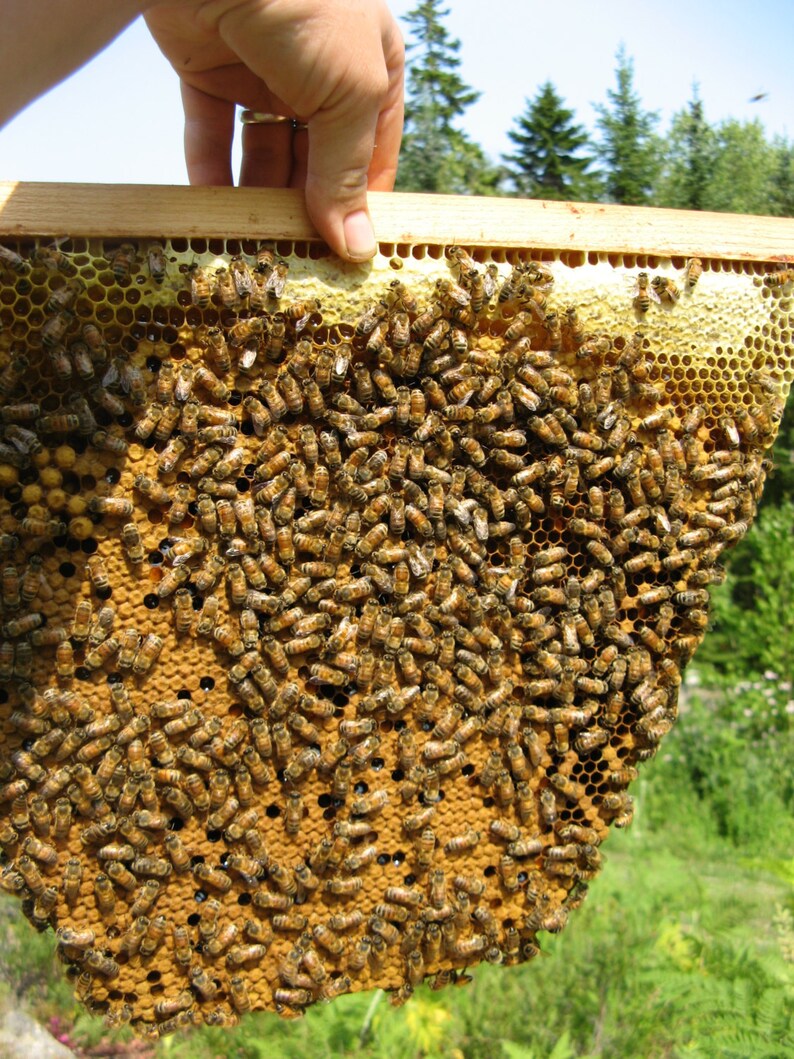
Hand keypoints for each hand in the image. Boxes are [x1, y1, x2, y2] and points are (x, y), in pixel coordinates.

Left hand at [144, 0, 404, 261]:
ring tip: (255, 246)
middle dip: (306, 208)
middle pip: (315, 160)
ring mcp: (263, 71)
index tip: (349, 256)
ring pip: (263, 153)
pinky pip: (212, 134)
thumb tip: (358, 246)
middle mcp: (320, 72)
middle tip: (298, 260)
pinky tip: (210, 215)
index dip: (362, 204)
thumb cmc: (308, 7)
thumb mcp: (350, 94)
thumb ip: (347, 173)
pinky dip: (210, 174)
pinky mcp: (208, 70)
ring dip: (258, 200)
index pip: (373, 153)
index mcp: (372, 69)